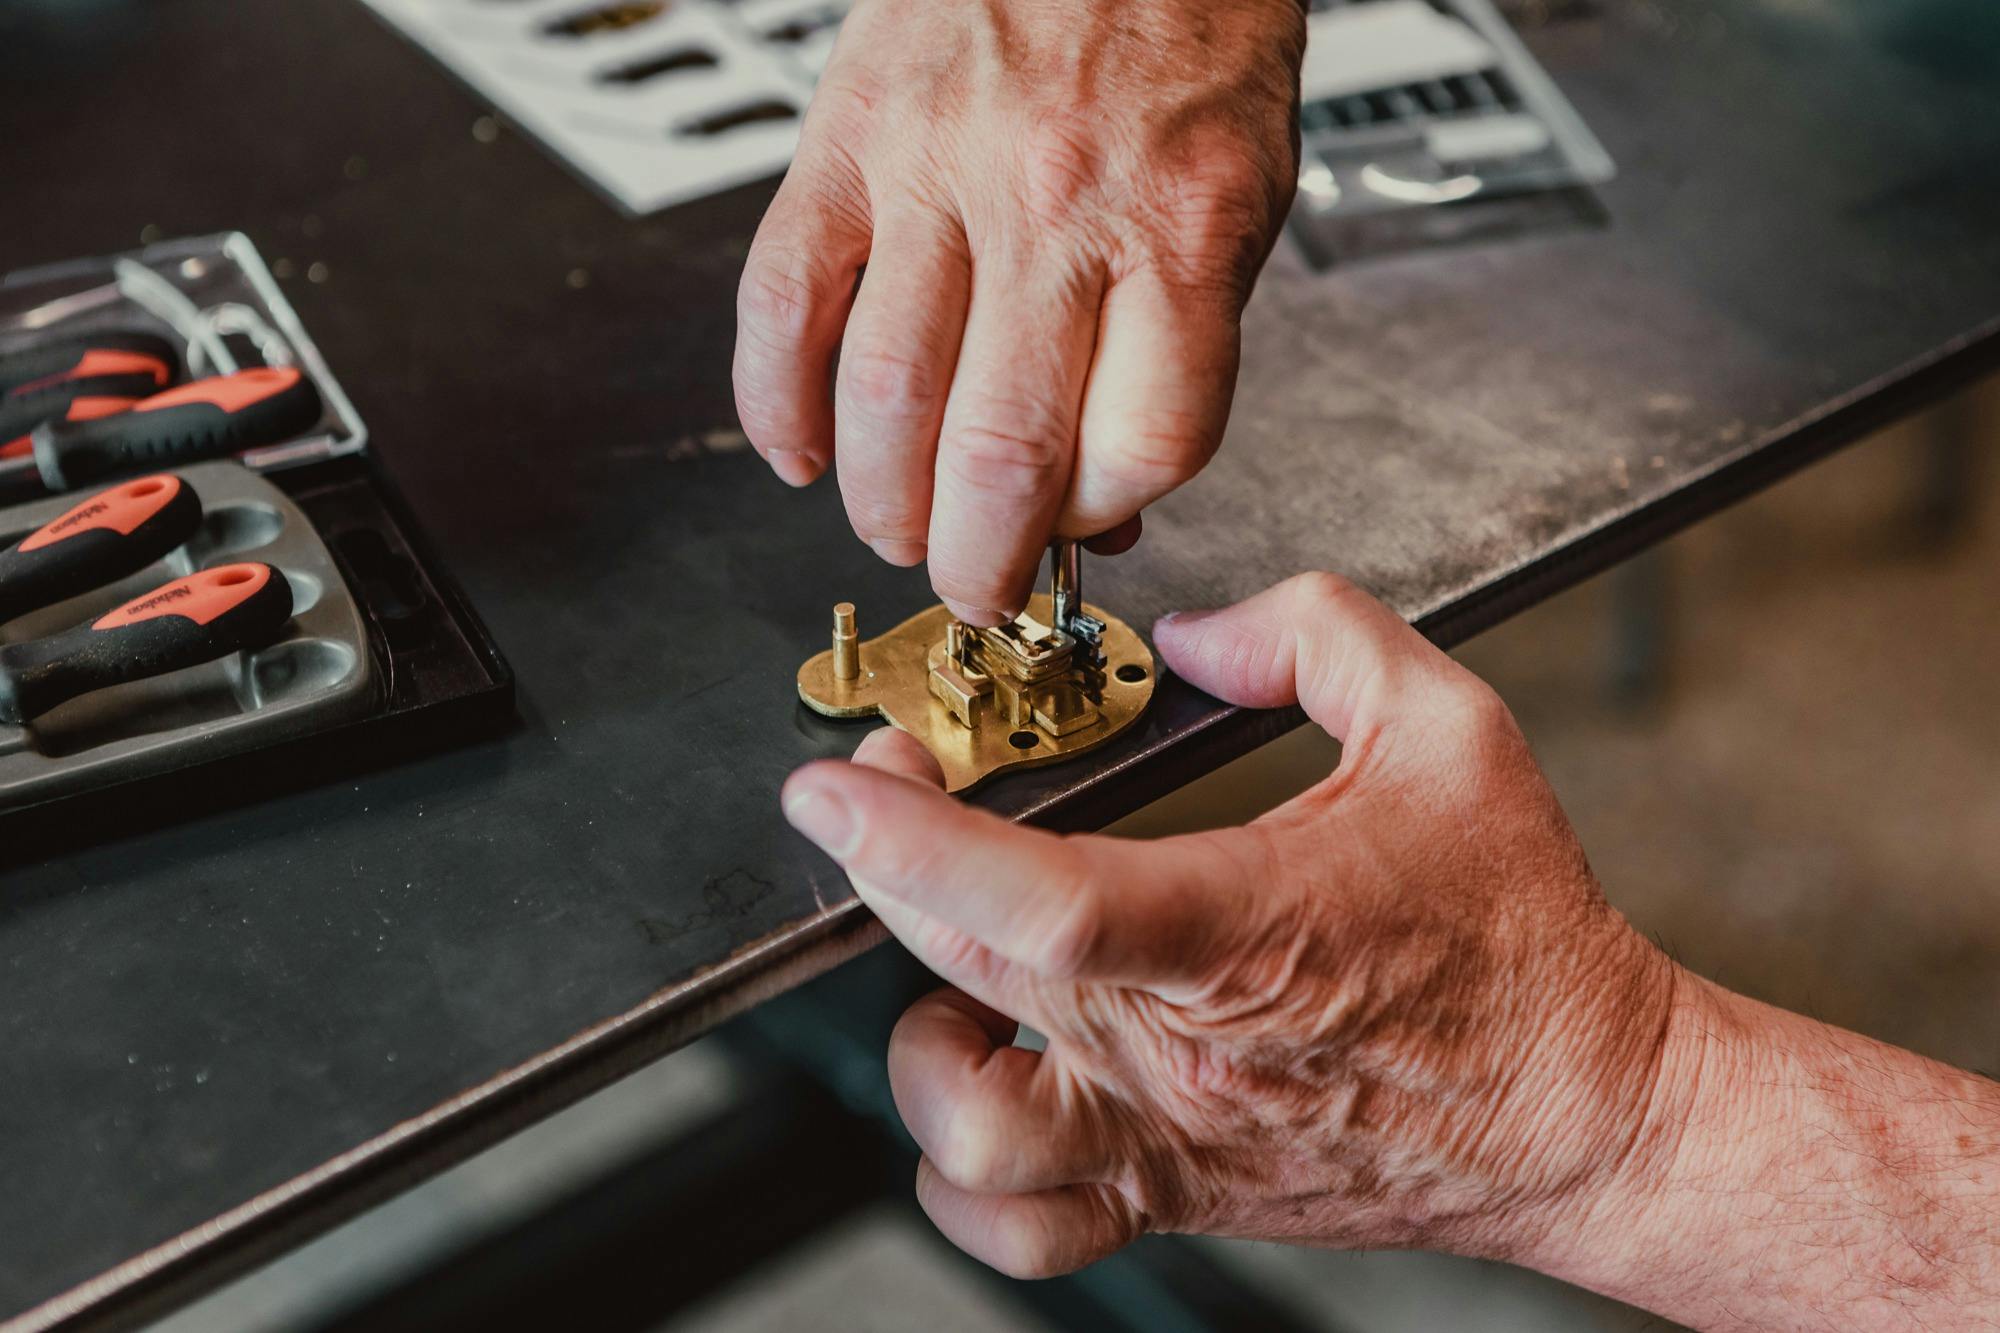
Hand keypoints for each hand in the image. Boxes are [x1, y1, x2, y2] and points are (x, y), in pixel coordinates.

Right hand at [734, 0, 1304, 624]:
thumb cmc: (1189, 25)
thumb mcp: (1243, 189)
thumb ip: (1180, 342)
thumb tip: (1103, 495)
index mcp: (1184, 222)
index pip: (1143, 445)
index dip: (1107, 516)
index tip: (1088, 525)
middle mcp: (1057, 202)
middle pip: (1003, 452)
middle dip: (981, 562)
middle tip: (975, 591)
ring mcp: (940, 169)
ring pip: (887, 396)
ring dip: (884, 505)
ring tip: (898, 536)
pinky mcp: (849, 137)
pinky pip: (787, 297)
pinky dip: (777, 401)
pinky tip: (797, 455)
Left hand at [780, 573, 1679, 1276]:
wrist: (1587, 1113)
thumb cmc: (1520, 931)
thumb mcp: (1451, 726)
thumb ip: (1315, 634)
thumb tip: (1195, 632)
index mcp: (1248, 927)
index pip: (1046, 904)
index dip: (915, 845)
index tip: (834, 783)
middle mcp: (1187, 1050)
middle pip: (966, 973)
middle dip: (887, 866)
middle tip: (894, 789)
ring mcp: (1170, 1136)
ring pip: (972, 1139)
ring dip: (920, 1042)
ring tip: (950, 963)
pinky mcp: (1172, 1189)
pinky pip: (1023, 1229)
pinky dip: (963, 1176)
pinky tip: (986, 1082)